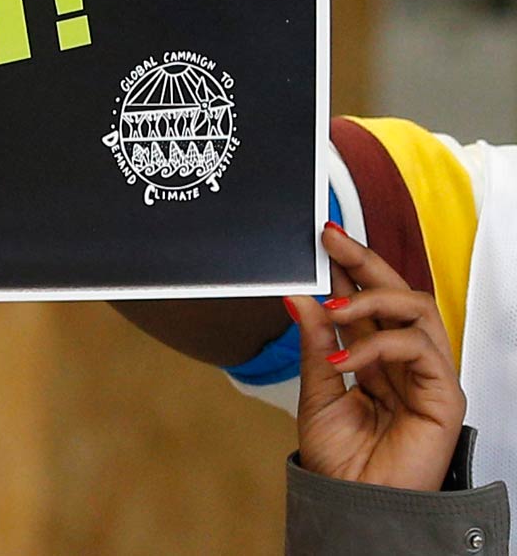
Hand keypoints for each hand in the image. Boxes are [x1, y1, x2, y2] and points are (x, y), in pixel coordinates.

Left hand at [289, 224, 464, 490]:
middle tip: (332, 240)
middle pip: (398, 292)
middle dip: (365, 261)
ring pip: (415, 309)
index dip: (350, 267)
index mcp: (375, 357)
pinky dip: (378, 345)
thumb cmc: (340, 461)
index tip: (323, 238)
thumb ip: (315, 345)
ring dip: (370, 300)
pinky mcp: (444, 393)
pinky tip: (345, 359)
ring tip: (332, 310)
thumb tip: (298, 298)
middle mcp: (404, 360)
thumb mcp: (317, 391)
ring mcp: (427, 374)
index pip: (369, 301)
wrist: (353, 505)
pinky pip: (418, 348)